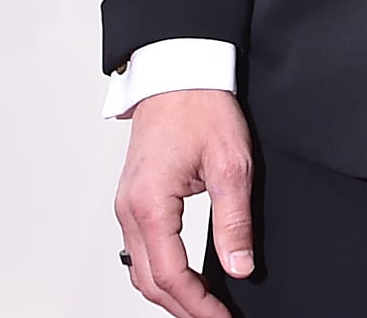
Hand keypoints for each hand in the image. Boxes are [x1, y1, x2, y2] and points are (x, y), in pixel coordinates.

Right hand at [115, 87, 251, 314]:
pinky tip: (185, 280)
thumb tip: (240, 267)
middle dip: (184, 309)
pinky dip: (161, 273)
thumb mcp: (231, 164)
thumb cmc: (201, 107)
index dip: (200, 306)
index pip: (172, 276)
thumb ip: (233, 221)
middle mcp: (130, 210)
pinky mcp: (133, 200)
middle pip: (150, 282)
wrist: (178, 72)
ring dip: (171, 295)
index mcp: (150, 205)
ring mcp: (127, 206)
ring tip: (205, 307)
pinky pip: (140, 251)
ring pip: (141, 270)